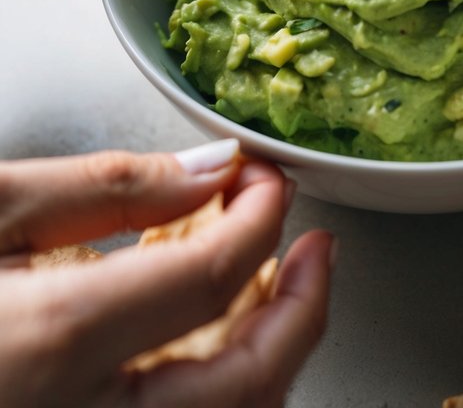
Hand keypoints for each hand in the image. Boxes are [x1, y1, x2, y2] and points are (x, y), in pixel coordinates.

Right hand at [0, 141, 332, 406]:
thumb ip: (105, 188)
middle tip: (315, 247)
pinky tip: (209, 332)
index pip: (212, 277)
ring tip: (270, 282)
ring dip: (269, 348)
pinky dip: (219, 381)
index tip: (268, 180)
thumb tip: (208, 171)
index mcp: (54, 343)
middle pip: (248, 384)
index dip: (261, 217)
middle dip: (303, 306)